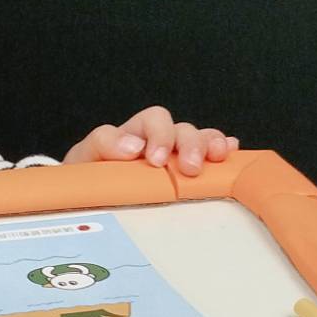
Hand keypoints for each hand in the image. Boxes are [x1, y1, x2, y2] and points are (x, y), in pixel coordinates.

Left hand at [62, 105, 237, 176]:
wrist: (88, 196)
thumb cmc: (89, 175)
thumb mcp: (85, 157)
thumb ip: (102, 144)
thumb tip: (132, 146)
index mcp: (133, 133)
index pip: (152, 119)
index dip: (159, 135)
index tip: (155, 160)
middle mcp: (158, 140)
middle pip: (181, 128)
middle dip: (189, 144)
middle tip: (188, 168)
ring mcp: (175, 155)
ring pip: (199, 138)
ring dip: (209, 145)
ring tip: (216, 157)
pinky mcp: (189, 172)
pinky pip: (210, 152)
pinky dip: (223, 148)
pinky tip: (231, 151)